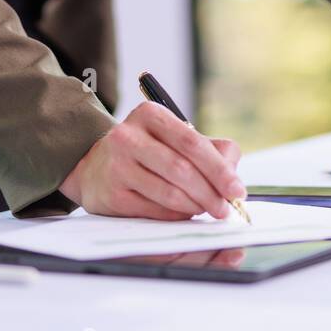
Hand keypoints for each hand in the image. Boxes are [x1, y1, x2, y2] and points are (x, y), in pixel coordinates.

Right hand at [59, 101, 246, 219]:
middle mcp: (128, 137)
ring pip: (169, 193)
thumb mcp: (174, 137)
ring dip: (196, 206)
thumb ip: (211, 149)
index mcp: (150, 115)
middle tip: (226, 208)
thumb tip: (233, 174)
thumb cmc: (146, 151)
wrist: (94, 166)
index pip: (192, 142)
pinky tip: (185, 213)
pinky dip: (176, 216)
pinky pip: (154, 211)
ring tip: (208, 209)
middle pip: (181, 169)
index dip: (219, 169)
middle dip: (210, 193)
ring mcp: (117, 166)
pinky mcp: (112, 195)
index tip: (237, 189)